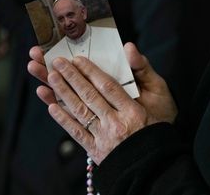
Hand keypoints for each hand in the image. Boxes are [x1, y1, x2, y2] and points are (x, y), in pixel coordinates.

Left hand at [27, 43, 176, 163]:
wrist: (156, 162)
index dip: (90, 71)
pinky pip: (77, 133)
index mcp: (133, 111)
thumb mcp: (160, 95)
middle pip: (89, 96)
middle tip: (56, 62)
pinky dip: (63, 120)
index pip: (107, 87)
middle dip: (71, 77)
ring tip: (49, 77)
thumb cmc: (160, 124)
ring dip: (63, 94)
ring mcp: (104, 138)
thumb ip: (144, 71)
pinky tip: (52, 107)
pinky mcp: (96, 150)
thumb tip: (129, 47)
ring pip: (80, 112)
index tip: (77, 59)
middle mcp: (116, 124)